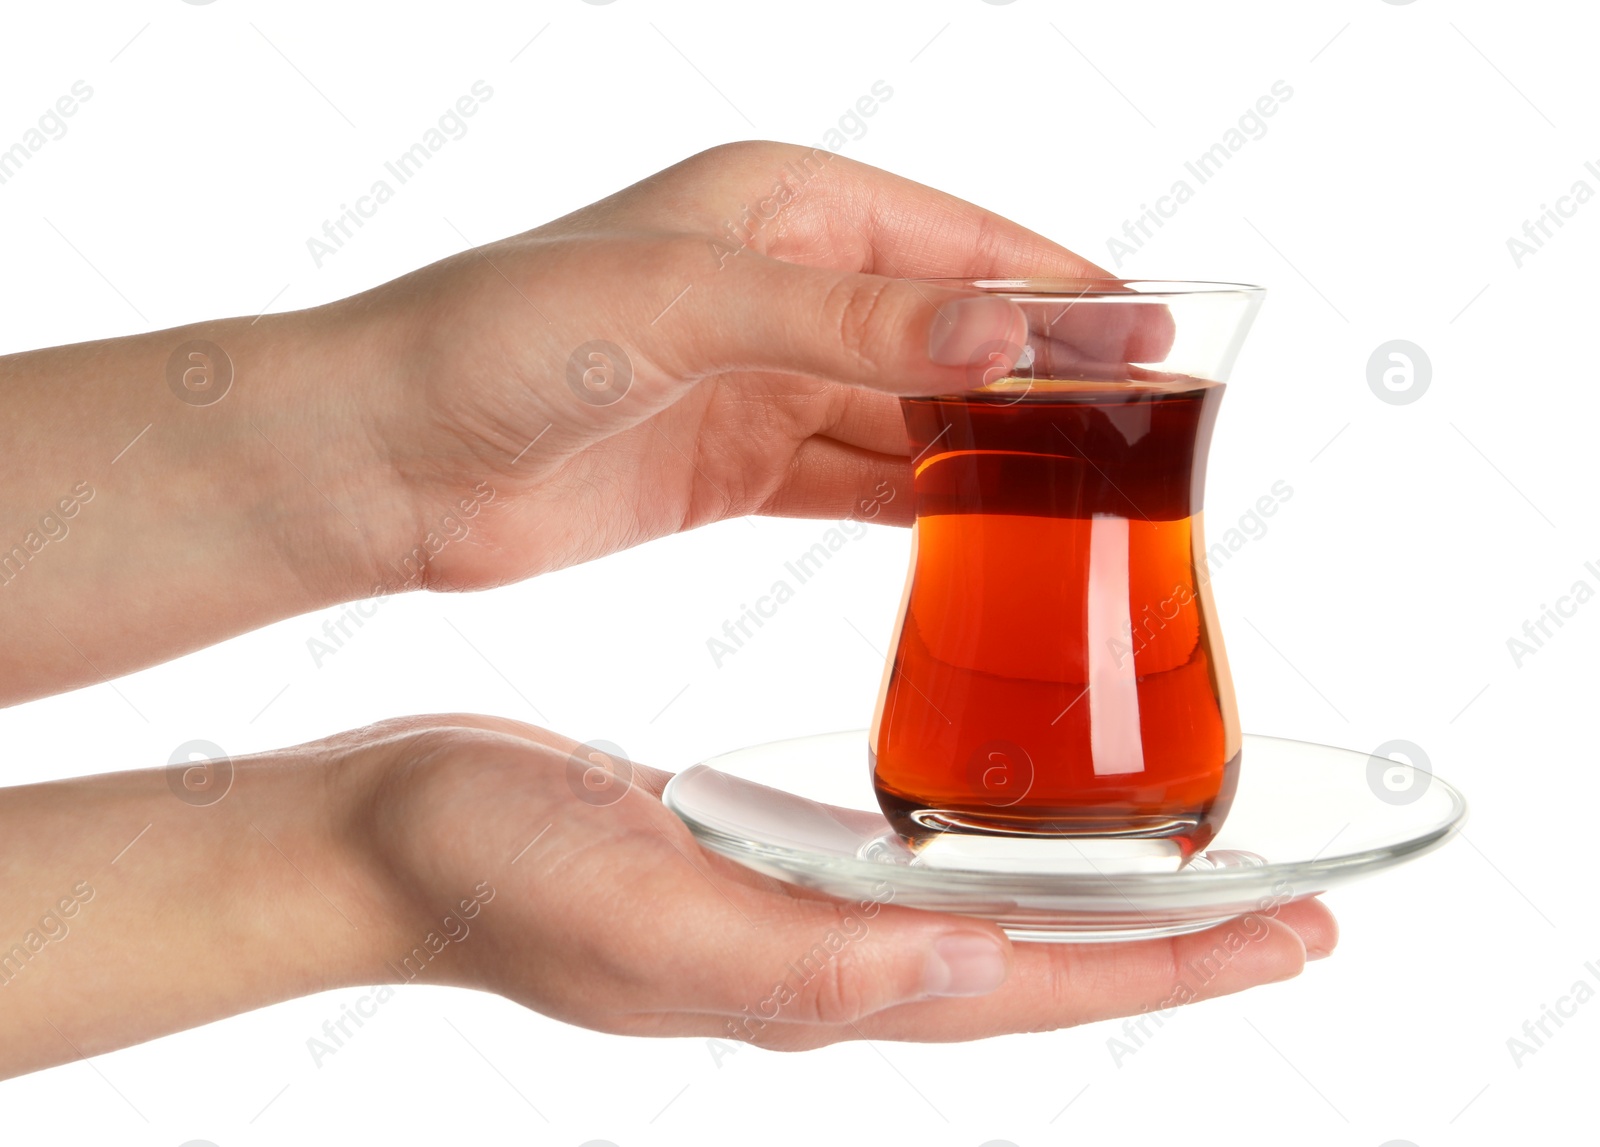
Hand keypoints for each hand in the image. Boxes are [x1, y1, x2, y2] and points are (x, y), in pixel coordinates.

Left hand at [347, 140, 1111, 587]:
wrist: (386, 460)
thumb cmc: (500, 341)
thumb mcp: (687, 305)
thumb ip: (851, 319)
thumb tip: (1010, 327)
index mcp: (785, 208)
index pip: (963, 244)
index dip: (1066, 290)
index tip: (1161, 338)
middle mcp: (786, 287)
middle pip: (954, 331)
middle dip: (1047, 376)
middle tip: (1151, 433)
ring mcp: (766, 381)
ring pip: (916, 413)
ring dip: (993, 450)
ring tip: (1094, 495)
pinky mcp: (738, 467)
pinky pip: (861, 482)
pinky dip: (924, 506)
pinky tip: (987, 533)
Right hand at [351, 715, 1336, 1046]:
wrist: (387, 829)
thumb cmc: (489, 873)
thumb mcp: (641, 917)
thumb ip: (801, 965)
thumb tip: (968, 966)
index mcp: (811, 983)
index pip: (1030, 991)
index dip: (1167, 973)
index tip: (1294, 939)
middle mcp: (820, 959)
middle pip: (1030, 965)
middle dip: (1160, 947)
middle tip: (1280, 908)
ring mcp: (788, 913)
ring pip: (977, 917)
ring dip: (1082, 901)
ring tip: (1173, 865)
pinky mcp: (755, 857)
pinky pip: (905, 866)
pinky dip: (982, 848)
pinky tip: (1001, 815)